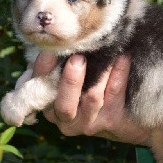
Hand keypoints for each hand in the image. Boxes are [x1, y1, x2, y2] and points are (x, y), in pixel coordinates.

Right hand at [32, 53, 149, 144]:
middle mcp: (66, 121)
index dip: (43, 68)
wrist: (117, 114)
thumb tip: (55, 38)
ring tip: (104, 52)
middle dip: (71, 80)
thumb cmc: (84, 86)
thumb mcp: (65, 77)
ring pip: (92, 97)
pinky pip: (115, 95)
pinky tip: (122, 58)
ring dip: (99, 72)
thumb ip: (57, 63)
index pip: (40, 88)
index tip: (50, 49)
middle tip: (78, 58)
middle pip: (65, 105)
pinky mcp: (112, 121)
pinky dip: (119, 74)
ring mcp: (89, 123)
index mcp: (49, 108)